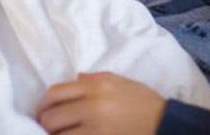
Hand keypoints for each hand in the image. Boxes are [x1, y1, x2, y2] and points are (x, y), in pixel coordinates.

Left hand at [36, 72, 165, 134]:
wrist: (167, 125)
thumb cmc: (146, 104)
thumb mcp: (123, 83)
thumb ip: (97, 79)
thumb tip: (76, 79)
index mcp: (97, 87)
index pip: (56, 93)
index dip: (43, 104)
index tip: (42, 112)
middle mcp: (93, 106)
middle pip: (52, 116)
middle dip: (45, 124)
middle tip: (47, 129)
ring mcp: (96, 129)